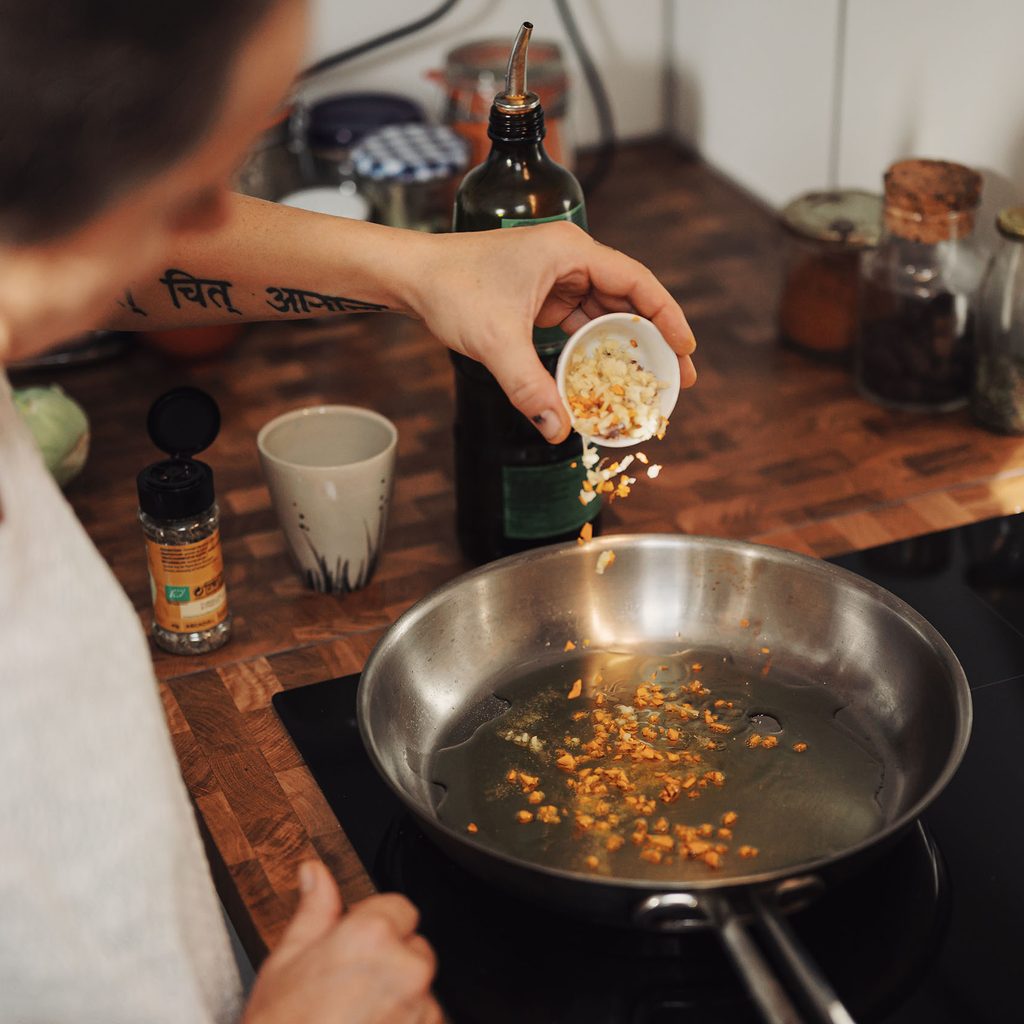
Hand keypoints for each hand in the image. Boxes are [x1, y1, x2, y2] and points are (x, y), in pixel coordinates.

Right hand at [243, 861, 440, 1023]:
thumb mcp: (286, 961)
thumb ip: (314, 910)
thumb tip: (315, 873)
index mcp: (372, 935)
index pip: (400, 908)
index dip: (375, 926)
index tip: (357, 945)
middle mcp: (405, 968)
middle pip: (414, 949)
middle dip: (390, 963)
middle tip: (350, 989)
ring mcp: (419, 1008)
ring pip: (420, 991)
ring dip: (399, 1000)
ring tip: (356, 1018)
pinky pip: (425, 1022)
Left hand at [406, 221, 696, 442]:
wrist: (411, 277)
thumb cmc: (451, 288)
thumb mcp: (496, 341)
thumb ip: (529, 387)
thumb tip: (558, 429)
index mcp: (569, 251)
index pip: (637, 282)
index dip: (667, 317)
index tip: (686, 351)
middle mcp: (569, 259)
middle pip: (627, 300)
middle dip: (652, 340)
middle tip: (676, 379)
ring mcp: (555, 278)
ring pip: (603, 314)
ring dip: (623, 348)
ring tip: (646, 383)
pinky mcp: (540, 297)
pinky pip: (578, 323)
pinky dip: (591, 349)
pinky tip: (603, 376)